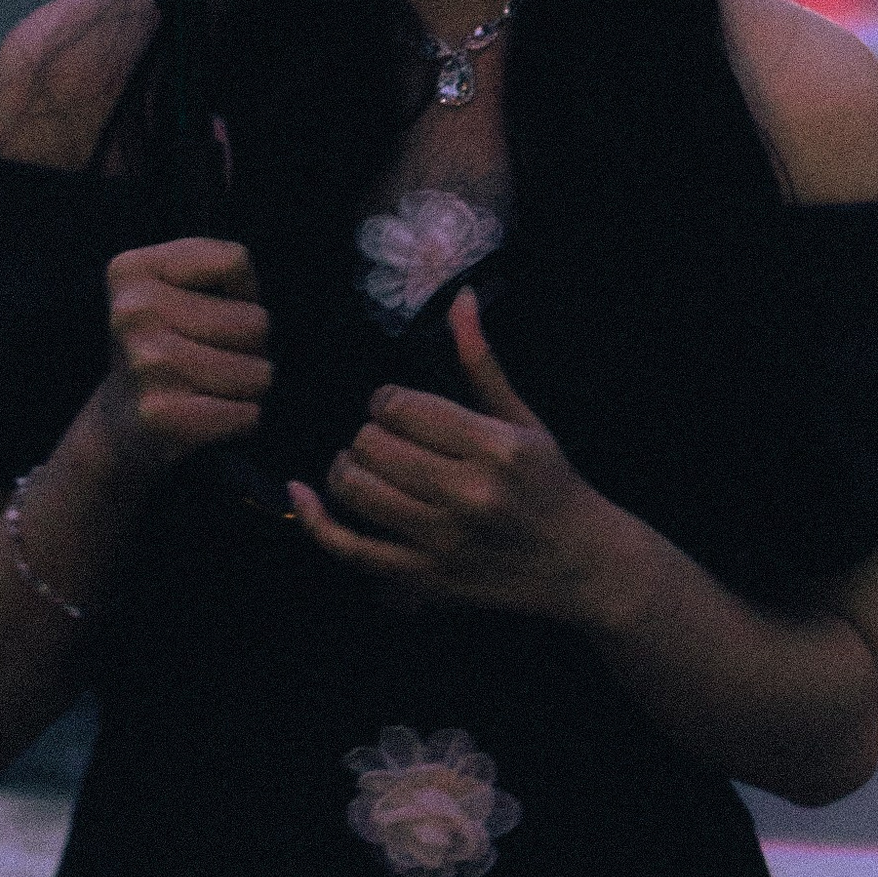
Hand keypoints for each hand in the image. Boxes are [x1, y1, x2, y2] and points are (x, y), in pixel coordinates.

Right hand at [98, 238, 271, 481]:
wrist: (120, 421)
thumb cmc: (169, 342)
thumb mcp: (180, 285)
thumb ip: (223, 269)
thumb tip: (252, 313)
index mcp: (132, 270)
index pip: (235, 262)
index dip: (242, 291)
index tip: (211, 310)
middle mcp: (132, 312)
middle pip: (255, 322)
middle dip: (249, 345)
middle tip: (210, 357)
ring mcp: (145, 363)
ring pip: (258, 372)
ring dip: (248, 385)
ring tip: (209, 385)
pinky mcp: (161, 414)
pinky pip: (247, 414)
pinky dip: (242, 419)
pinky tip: (207, 414)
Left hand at [289, 294, 616, 618]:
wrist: (577, 563)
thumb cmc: (550, 483)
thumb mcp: (524, 418)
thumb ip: (482, 362)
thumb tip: (461, 298)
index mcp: (495, 446)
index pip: (403, 408)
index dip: (385, 400)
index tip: (394, 406)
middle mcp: (468, 493)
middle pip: (374, 446)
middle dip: (368, 433)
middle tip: (382, 436)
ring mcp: (443, 540)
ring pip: (357, 491)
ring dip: (345, 467)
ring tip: (359, 461)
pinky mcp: (423, 578)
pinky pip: (350, 548)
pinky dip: (315, 520)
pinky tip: (300, 492)